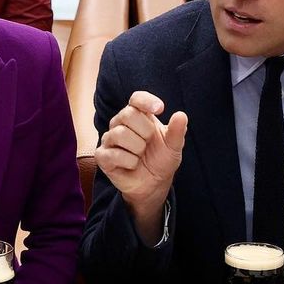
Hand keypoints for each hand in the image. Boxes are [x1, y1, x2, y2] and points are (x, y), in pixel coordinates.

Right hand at [96, 91, 187, 243]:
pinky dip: (129, 162)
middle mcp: (120, 123)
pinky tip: (132, 165)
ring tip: (140, 155)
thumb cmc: (160, 160)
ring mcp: (109, 139)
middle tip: (148, 144)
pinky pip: (114, 154)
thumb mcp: (173, 147)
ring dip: (137, 148)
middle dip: (145, 132)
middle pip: (128, 114)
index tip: (160, 109)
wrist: (153, 184)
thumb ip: (177, 131)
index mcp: (138, 115)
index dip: (146, 101)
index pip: (136, 99)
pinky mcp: (102, 156)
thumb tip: (181, 115)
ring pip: (120, 133)